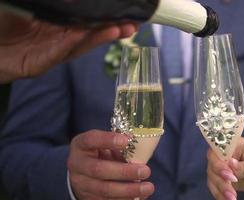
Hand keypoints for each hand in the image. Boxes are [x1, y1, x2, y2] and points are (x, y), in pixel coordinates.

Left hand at [0, 11, 136, 82]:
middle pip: (93, 32)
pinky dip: (76, 42)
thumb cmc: (7, 23)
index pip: (89, 18)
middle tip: (134, 22)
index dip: (107, 14)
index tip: (126, 9)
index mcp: (62, 23)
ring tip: (121, 28)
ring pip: (84, 43)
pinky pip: (62, 50)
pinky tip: (88, 34)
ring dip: (102, 36)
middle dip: (115, 27)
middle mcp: (63, 37)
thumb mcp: (34, 7)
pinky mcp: (44, 61)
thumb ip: (56, 5)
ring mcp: (56, 50)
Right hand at [67, 130, 153, 199]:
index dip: (107, 140)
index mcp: (81, 145)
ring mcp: (81, 184)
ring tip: (148, 187)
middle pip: (99, 169)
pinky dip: (125, 199)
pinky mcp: (88, 198)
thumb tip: (139, 148)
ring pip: (104, 190)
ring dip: (128, 190)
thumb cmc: (99, 152)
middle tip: (145, 171)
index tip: (126, 140)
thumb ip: (117, 144)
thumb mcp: (104, 143)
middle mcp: (78, 165)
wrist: (83, 171)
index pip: (91, 140)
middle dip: (124, 172)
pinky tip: (140, 196)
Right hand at [207, 137, 243, 197]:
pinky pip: (216, 186)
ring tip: (232, 199)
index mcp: (233, 144)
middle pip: (213, 166)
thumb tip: (231, 164)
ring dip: (220, 189)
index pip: (218, 150)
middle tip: (231, 192)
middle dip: (220, 180)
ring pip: (212, 178)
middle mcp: (224, 154)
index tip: (229, 175)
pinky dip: (220, 194)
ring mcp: (222, 166)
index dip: (219, 163)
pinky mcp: (223, 178)